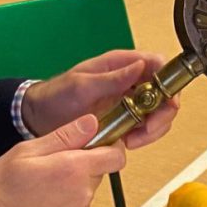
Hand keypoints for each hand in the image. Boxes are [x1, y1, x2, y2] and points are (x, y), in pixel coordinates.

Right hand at [0, 115, 125, 206]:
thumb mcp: (25, 153)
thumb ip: (64, 137)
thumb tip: (90, 123)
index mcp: (73, 170)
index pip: (115, 156)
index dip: (109, 146)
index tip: (94, 143)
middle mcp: (82, 194)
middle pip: (97, 172)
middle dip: (80, 165)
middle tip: (50, 165)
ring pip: (85, 191)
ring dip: (71, 186)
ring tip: (40, 188)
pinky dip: (65, 205)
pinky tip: (41, 205)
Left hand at [21, 50, 180, 149]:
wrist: (38, 117)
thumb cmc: (56, 94)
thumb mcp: (82, 84)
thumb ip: (112, 77)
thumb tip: (140, 65)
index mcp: (120, 64)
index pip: (157, 65)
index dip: (167, 81)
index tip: (164, 100)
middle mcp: (129, 81)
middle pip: (164, 92)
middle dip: (162, 112)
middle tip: (149, 127)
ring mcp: (128, 101)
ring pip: (158, 113)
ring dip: (153, 128)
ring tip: (135, 139)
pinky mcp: (124, 120)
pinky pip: (144, 128)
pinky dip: (143, 137)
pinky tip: (128, 142)